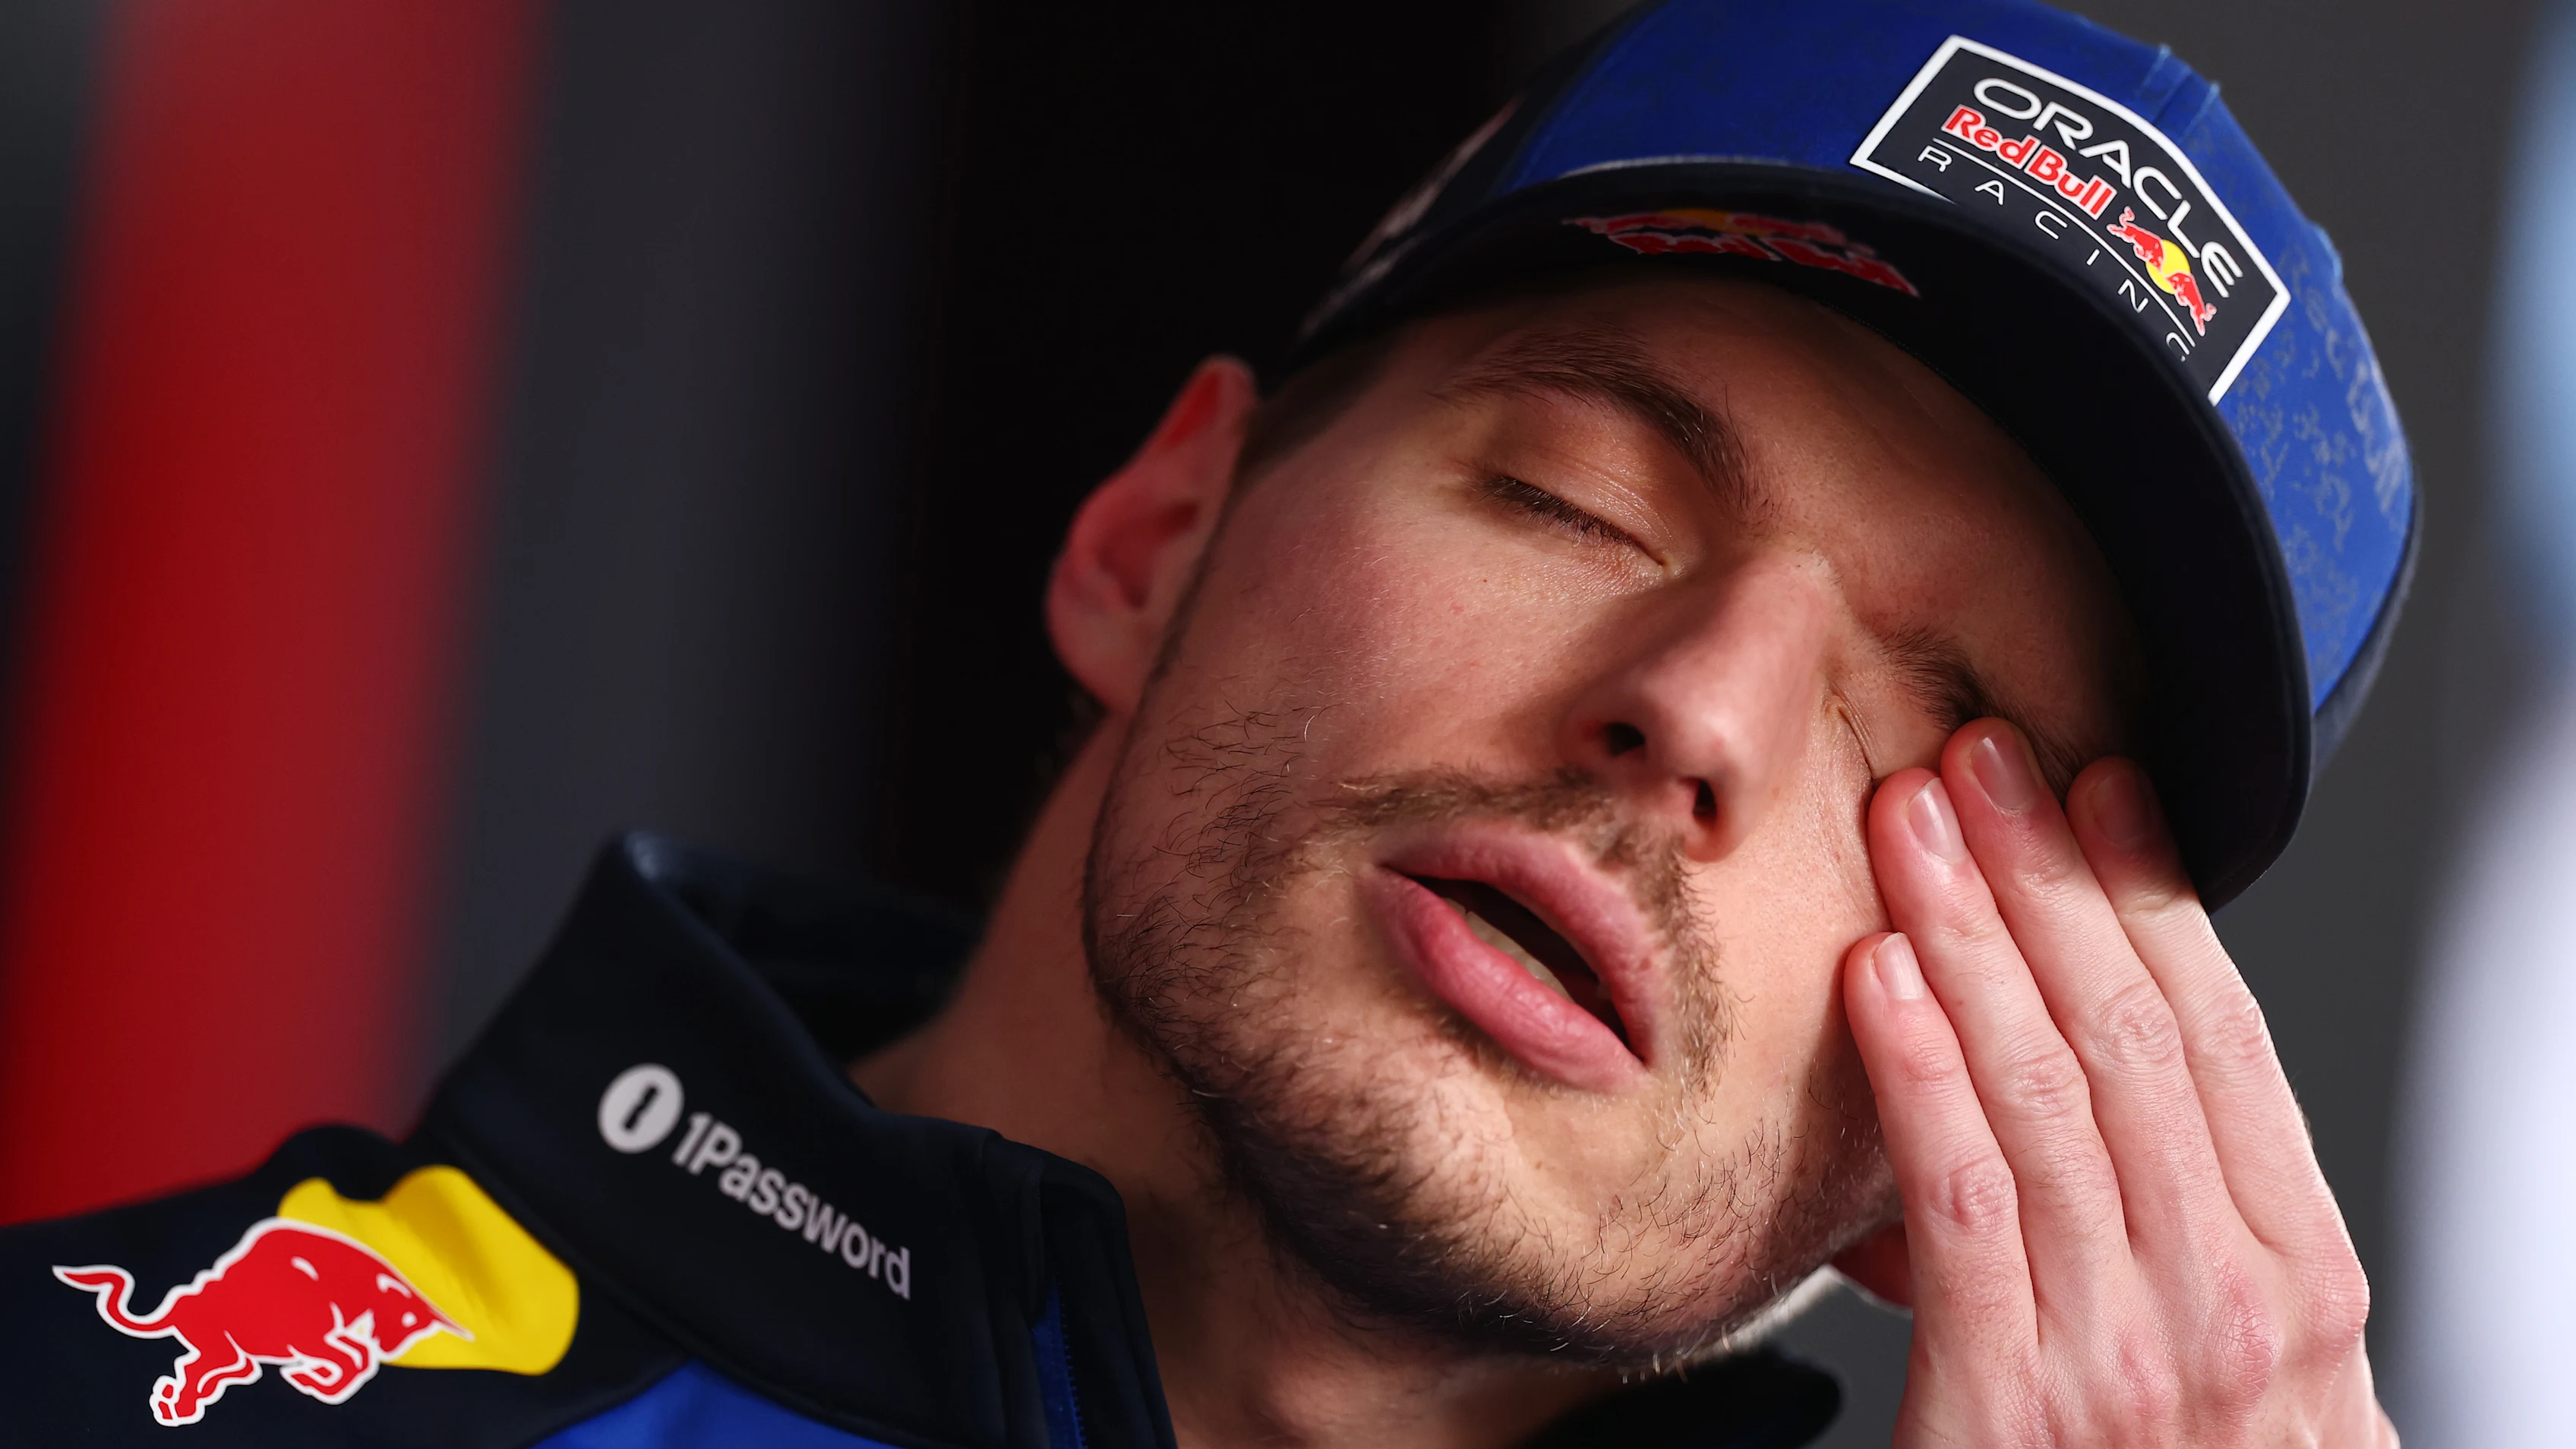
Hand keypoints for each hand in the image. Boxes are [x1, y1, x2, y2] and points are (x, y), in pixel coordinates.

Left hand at [1831, 719, 2394, 1446]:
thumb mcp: (2223, 1370)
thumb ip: (2154, 1235)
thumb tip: (2033, 1089)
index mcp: (2296, 1278)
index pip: (2221, 1041)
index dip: (2153, 899)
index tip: (2096, 788)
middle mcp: (2233, 1303)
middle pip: (2134, 1037)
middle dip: (2050, 877)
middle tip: (1979, 755)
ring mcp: (2133, 1356)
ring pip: (2050, 1094)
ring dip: (1973, 934)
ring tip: (1912, 819)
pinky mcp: (2018, 1410)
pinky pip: (1969, 1207)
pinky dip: (1924, 1076)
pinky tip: (1883, 978)